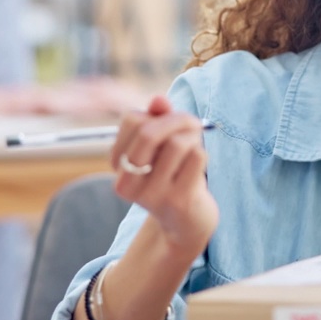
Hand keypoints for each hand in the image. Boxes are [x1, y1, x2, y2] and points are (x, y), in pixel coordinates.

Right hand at [110, 96, 217, 252]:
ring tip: (193, 149)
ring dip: (192, 139)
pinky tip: (198, 168)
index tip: (167, 122)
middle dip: (176, 120)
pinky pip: (197, 157)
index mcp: (118, 167)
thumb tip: (158, 99)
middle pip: (149, 132)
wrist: (187, 220)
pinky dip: (202, 154)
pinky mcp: (179, 201)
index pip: (131, 120)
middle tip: (191, 123)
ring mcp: (154, 195)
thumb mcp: (162, 144)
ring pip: (178, 143)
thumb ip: (157, 118)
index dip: (154, 114)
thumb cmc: (173, 173)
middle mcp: (129, 183)